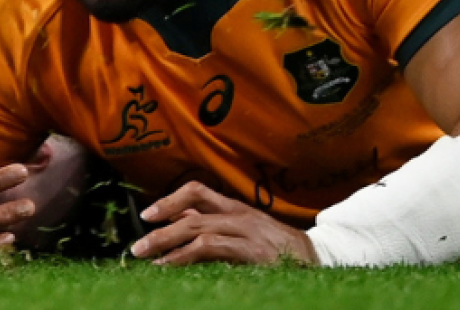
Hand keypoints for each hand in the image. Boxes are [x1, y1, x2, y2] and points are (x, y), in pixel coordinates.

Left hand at [131, 182, 316, 265]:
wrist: (323, 261)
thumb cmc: (281, 250)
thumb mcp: (247, 232)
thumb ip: (217, 226)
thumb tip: (181, 224)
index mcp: (236, 208)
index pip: (197, 191)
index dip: (169, 200)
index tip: (146, 215)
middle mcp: (240, 215)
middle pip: (191, 213)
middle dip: (160, 228)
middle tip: (136, 247)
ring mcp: (248, 232)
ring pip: (198, 230)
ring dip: (168, 244)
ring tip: (148, 259)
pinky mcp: (255, 252)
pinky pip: (213, 249)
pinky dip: (188, 257)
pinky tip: (173, 268)